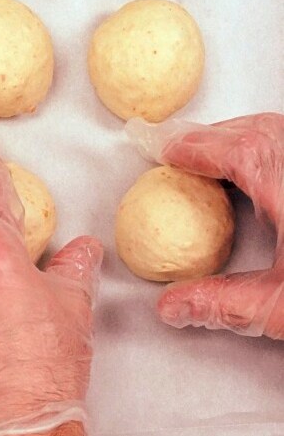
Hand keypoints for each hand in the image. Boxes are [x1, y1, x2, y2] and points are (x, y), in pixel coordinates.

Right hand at [128, 112, 283, 337]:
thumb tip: (174, 305)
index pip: (234, 149)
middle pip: (256, 129)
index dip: (192, 145)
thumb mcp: (281, 305)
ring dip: (243, 137)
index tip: (163, 147)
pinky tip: (264, 175)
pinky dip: (270, 147)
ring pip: (279, 131)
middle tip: (180, 148)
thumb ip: (223, 303)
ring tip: (217, 157)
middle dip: (212, 135)